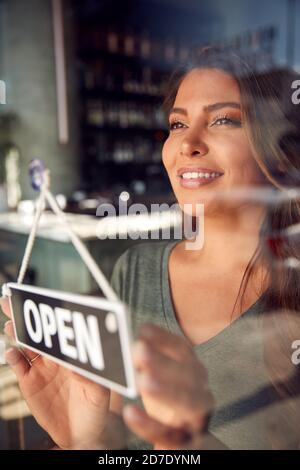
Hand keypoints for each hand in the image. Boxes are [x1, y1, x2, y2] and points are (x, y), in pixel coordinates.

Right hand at [1, 297, 110, 449]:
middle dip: (26, 314)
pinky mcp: (29, 383)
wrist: (80, 433)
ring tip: (11, 324)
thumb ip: (90, 380)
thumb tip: (77, 368)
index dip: (52, 313)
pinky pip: (19, 366)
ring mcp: (42, 368)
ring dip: (18, 332)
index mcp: (74, 353)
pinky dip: (13, 357)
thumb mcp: (100, 394)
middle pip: (40, 330)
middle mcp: (57, 356)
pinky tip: (12, 352)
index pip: (62, 328)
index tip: (44, 301)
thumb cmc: (96, 409)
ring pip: (27, 344)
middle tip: (13, 301)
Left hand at [123, 324, 213, 449]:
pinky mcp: (187, 442)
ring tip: (142, 381)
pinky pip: (171, 434)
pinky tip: (130, 413)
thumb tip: (105, 354)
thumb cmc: (161, 408)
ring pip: (190, 403)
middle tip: (138, 351)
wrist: (175, 445)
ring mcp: (196, 418)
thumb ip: (132, 367)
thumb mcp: (150, 383)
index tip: (142, 330)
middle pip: (190, 374)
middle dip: (164, 361)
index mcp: (191, 373)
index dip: (164, 339)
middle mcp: (200, 391)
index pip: (182, 350)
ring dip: (167, 390)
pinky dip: (151, 424)